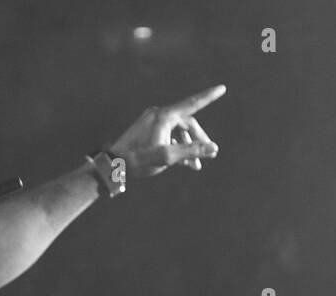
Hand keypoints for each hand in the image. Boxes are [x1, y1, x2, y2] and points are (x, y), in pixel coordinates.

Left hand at [109, 85, 224, 178]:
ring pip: (177, 131)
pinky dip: (176, 146)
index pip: (192, 104)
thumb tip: (213, 148)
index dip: (208, 97)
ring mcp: (151, 121)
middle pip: (186, 122)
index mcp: (164, 116)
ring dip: (188, 146)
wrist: (113, 165)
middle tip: (209, 155)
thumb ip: (192, 151)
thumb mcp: (167, 157)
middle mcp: (158, 114)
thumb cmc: (139, 160)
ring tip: (195, 166)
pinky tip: (182, 162)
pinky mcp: (147, 130)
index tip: (222, 88)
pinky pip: (168, 135)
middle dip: (198, 139)